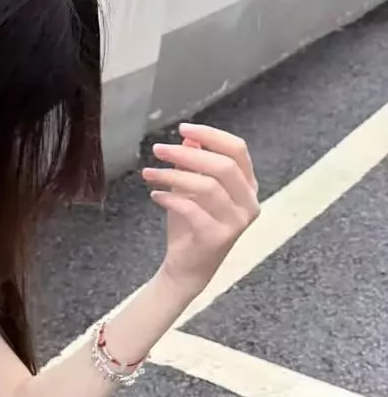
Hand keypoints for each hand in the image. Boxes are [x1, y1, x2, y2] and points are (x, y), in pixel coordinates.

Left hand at [142, 123, 259, 296]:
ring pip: (207, 186)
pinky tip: (155, 195)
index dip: (211, 135)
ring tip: (148, 174)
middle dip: (187, 153)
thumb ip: (193, 164)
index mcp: (247, 186)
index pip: (237, 150)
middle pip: (223, 165)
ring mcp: (237, 221)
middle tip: (158, 149)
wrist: (187, 268)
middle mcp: (249, 202)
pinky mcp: (218, 237)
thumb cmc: (190, 226)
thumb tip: (189, 136)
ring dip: (173, 175)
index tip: (183, 128)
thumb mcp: (190, 190)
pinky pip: (193, 209)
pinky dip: (170, 198)